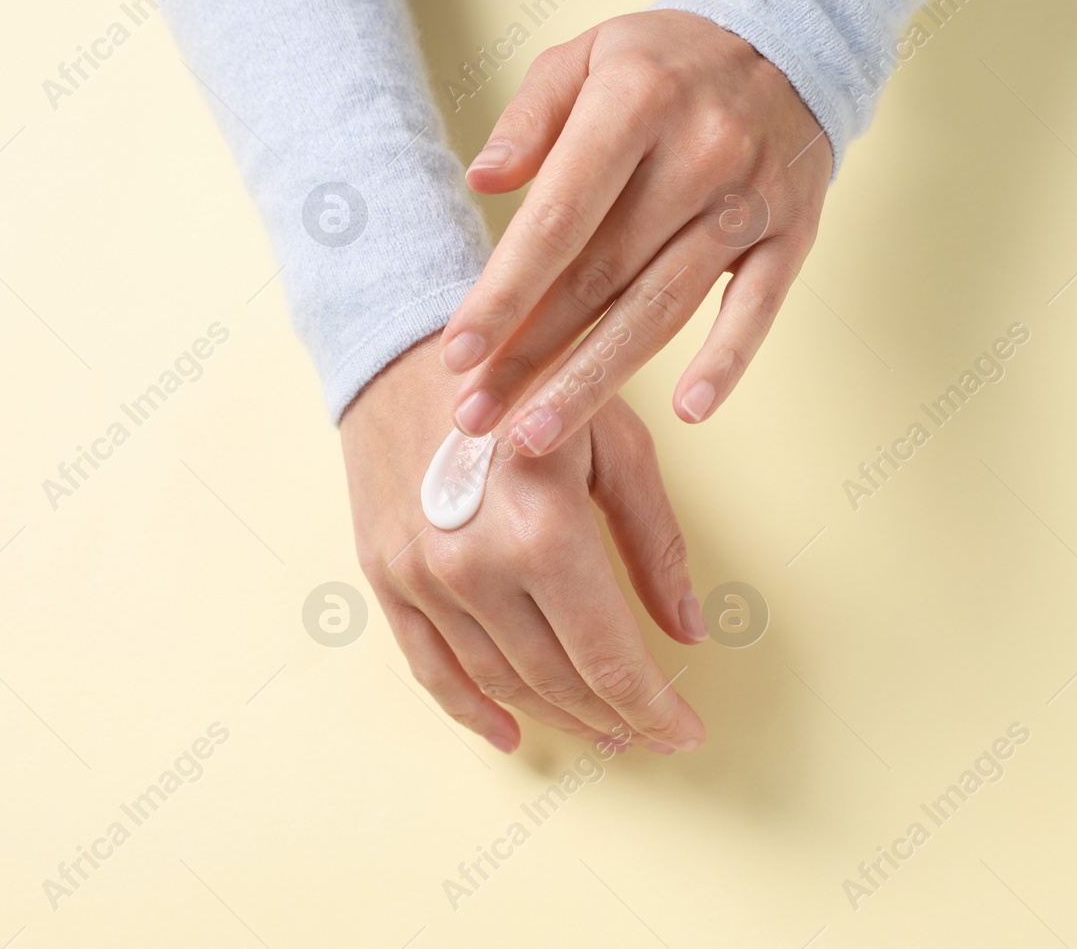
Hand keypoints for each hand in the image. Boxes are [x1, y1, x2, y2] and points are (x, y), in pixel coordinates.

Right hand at [341, 338, 705, 754]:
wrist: (408, 342)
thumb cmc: (527, 381)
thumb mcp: (615, 442)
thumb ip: (654, 542)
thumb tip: (690, 629)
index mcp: (546, 530)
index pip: (610, 657)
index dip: (654, 706)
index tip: (685, 732)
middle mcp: (478, 566)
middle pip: (558, 679)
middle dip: (613, 715)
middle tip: (647, 730)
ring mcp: (424, 576)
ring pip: (499, 681)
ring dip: (555, 715)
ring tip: (598, 729)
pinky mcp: (386, 575)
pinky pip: (429, 668)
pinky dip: (471, 710)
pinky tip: (509, 733)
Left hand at [439, 9, 831, 454]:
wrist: (790, 38)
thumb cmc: (668, 60)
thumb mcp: (587, 54)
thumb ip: (530, 118)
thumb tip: (482, 183)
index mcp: (635, 103)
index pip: (558, 218)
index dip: (504, 294)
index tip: (459, 354)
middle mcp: (698, 153)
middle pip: (602, 278)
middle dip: (531, 357)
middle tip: (477, 418)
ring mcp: (750, 200)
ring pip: (664, 307)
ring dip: (597, 380)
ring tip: (538, 436)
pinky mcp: (794, 234)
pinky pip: (758, 310)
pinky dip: (727, 362)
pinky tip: (689, 410)